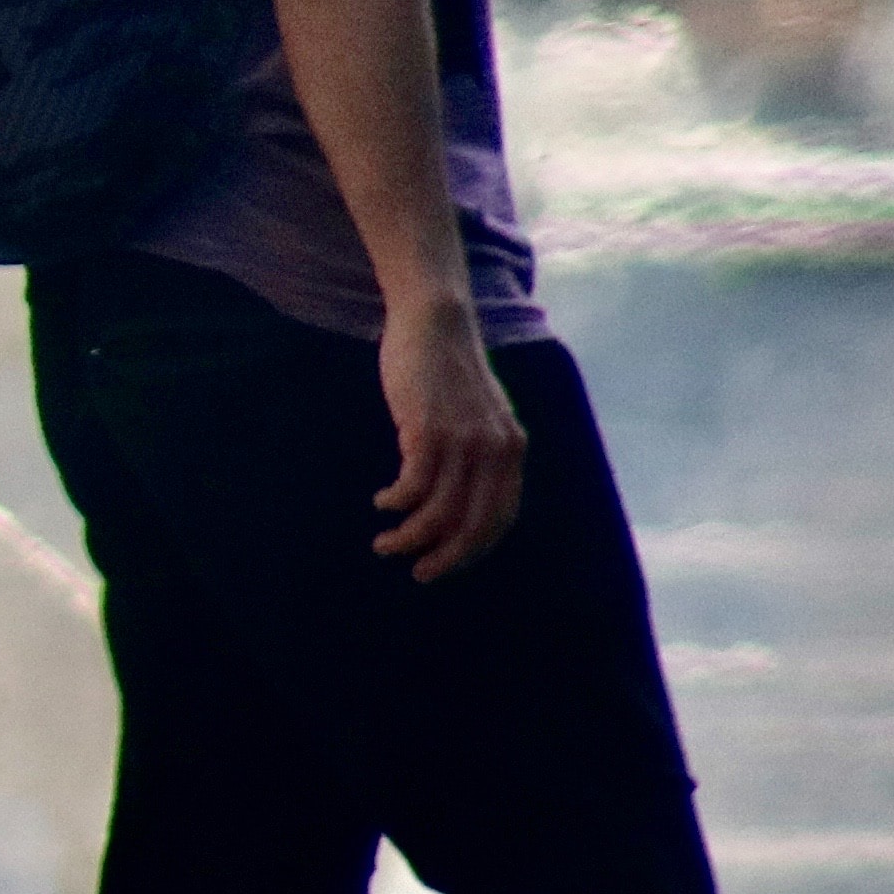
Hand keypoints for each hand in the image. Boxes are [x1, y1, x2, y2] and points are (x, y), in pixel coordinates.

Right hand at [371, 298, 527, 580]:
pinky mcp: (427, 430)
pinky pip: (413, 486)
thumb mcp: (479, 413)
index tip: (446, 562)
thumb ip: (480, 448)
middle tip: (419, 572)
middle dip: (445, 557)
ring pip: (438, 512)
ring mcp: (462, 441)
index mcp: (511, 450)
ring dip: (409, 537)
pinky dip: (396, 503)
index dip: (473, 548)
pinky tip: (382, 501)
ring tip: (386, 544)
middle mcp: (495, 451)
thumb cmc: (448, 368)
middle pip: (472, 525)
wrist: (436, 321)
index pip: (499, 518)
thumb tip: (462, 491)